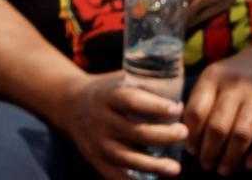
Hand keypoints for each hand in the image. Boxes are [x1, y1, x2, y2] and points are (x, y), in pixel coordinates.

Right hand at [53, 70, 190, 177]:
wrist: (68, 104)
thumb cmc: (106, 92)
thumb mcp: (119, 80)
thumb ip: (145, 84)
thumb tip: (182, 88)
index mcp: (106, 96)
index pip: (132, 101)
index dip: (156, 106)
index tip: (177, 108)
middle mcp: (100, 120)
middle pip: (136, 132)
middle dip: (164, 135)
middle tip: (183, 133)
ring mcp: (96, 143)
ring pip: (127, 158)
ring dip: (154, 165)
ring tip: (176, 168)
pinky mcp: (95, 160)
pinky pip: (115, 177)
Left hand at [187, 47, 251, 173]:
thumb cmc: (237, 74)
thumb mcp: (214, 76)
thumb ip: (200, 98)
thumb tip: (182, 130)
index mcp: (213, 78)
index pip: (196, 111)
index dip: (191, 135)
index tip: (190, 150)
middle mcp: (235, 87)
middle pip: (217, 126)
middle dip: (209, 151)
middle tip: (205, 166)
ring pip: (241, 135)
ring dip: (230, 158)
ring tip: (223, 171)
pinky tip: (249, 165)